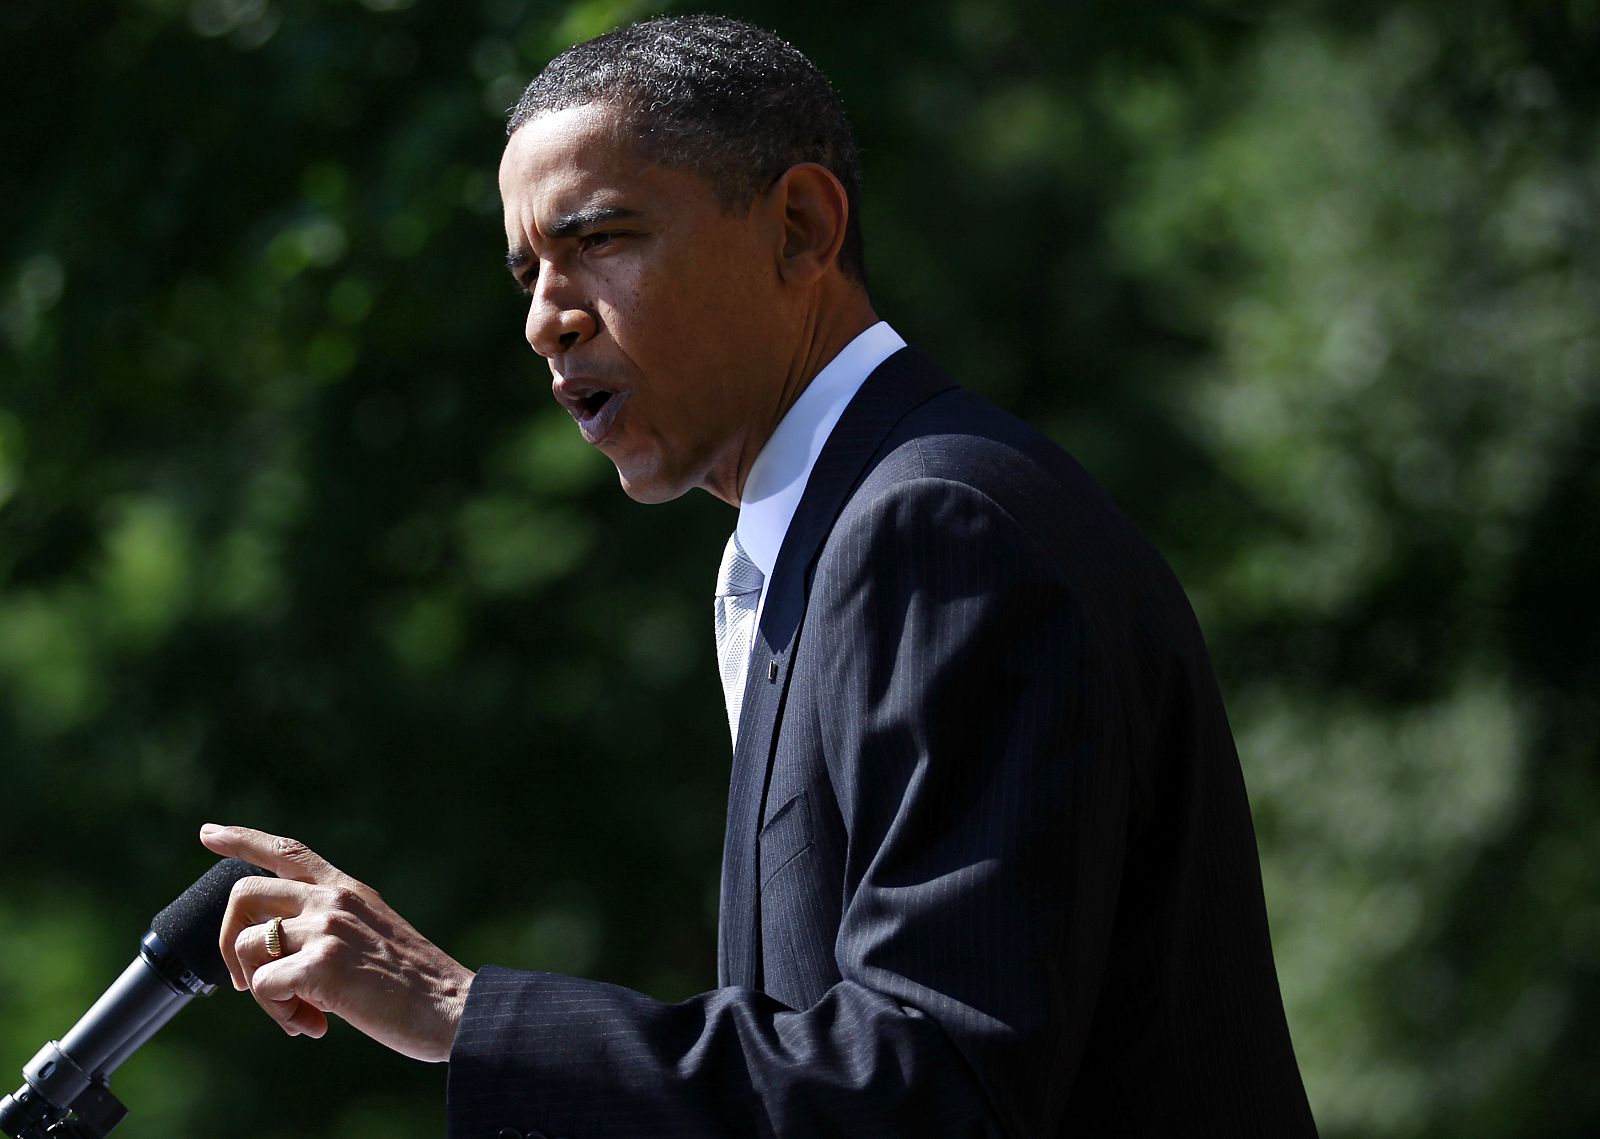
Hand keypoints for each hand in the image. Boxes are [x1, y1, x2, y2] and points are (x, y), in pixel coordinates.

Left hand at [200, 823, 474, 1062]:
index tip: (208, 834)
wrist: (453, 1007)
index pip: (287, 850)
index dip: (242, 839)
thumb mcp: (372, 936)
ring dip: (261, 993)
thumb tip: (276, 965)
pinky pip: (263, 987)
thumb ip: (326, 932)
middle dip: (229, 943)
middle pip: (243, 894)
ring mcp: (327, 929)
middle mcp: (333, 899)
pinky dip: (279, 1014)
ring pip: (248, 948)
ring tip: (301, 1016)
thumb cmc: (416, 985)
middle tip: (246, 984)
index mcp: (347, 890)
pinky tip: (313, 1025)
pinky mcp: (322, 965)